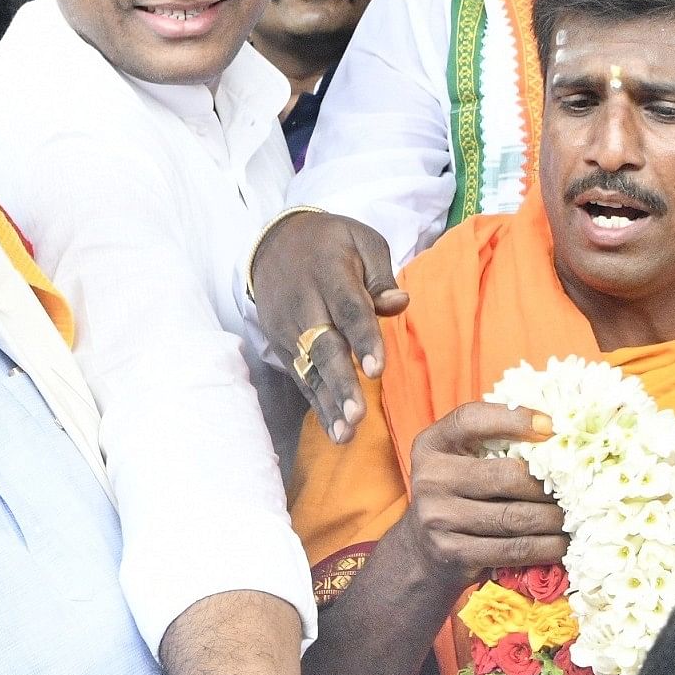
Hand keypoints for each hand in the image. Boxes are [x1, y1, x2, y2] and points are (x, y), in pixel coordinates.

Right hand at [252, 212, 404, 441]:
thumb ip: (380, 276)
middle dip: (341, 382)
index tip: (377, 370)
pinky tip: (336, 431)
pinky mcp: (282, 346)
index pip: (348, 310)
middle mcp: (304, 304)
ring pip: (309, 369)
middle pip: (323, 346)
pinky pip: (302, 378)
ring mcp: (288, 328)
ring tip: (347, 433)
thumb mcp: (362, 241)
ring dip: (328, 403)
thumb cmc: (331, 243)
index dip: (363, 340)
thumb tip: (400, 302)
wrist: (274, 243)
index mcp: (330, 273)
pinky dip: (318, 406)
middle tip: (358, 414)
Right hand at [394, 402, 566, 594]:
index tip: (552, 426)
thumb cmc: (458, 495)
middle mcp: (430, 478)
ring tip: (575, 516)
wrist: (423, 552)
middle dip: (549, 484)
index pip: (470, 420)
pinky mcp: (453, 552)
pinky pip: (512, 549)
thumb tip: (557, 431)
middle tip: (578, 488)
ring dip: (554, 519)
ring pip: (514, 517)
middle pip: (505, 475)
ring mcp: (438, 518)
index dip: (513, 419)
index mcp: (432, 445)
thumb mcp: (461, 461)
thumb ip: (493, 442)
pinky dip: (545, 547)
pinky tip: (562, 543)